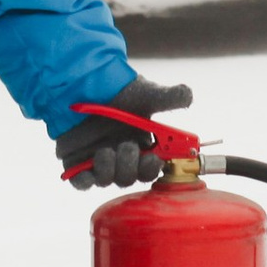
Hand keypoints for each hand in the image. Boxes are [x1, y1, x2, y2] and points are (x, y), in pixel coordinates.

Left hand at [55, 77, 193, 190]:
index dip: (153, 167)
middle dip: (131, 167)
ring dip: (110, 169)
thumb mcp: (146, 93)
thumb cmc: (119, 91)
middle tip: (129, 147)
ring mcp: (99, 161)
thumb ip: (169, 97)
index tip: (155, 157)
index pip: (151, 167)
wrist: (84, 84)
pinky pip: (82, 182)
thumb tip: (188, 96)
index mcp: (141, 145)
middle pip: (131, 177)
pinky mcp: (77, 164)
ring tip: (106, 150)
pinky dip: (85, 180)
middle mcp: (121, 156)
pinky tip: (88, 166)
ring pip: (108, 180)